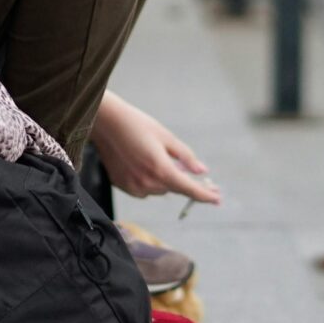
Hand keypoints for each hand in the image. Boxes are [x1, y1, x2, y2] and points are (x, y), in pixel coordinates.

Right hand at [90, 97, 220, 204]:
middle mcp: (148, 183)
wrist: (105, 123)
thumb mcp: (166, 137)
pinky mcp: (123, 185)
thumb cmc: (137, 125)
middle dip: (184, 181)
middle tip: (193, 171)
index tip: (218, 199)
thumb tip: (202, 171)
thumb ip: (186, 157)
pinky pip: (144, 189)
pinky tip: (144, 163)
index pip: (189, 189)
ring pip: (159, 189)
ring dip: (165, 180)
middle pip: (174, 188)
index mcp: (162, 169)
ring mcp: (134, 187)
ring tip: (161, 159)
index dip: (205, 195)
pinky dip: (150, 180)